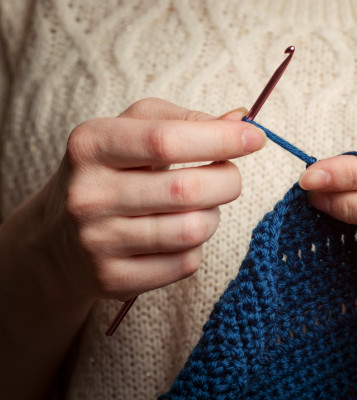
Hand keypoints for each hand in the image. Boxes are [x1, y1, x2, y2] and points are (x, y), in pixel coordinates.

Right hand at [43, 98, 264, 300]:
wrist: (59, 235)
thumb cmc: (112, 172)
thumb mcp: (133, 131)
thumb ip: (184, 121)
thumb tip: (239, 120)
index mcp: (92, 145)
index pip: (166, 141)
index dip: (220, 139)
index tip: (255, 137)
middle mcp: (88, 194)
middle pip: (186, 190)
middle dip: (227, 181)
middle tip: (228, 176)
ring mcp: (97, 242)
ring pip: (192, 230)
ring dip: (213, 216)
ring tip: (200, 207)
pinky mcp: (112, 279)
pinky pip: (185, 264)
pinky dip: (195, 248)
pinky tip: (177, 236)